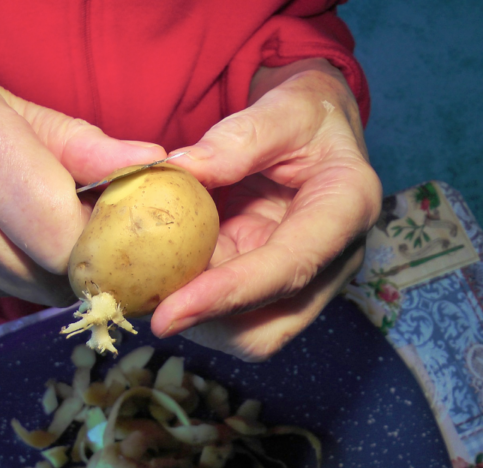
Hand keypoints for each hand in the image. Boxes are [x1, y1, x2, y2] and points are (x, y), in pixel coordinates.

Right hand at [0, 49, 166, 304]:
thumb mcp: (11, 106)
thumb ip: (85, 146)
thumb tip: (154, 165)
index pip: (69, 237)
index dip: (111, 245)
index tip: (130, 232)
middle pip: (54, 274)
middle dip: (91, 262)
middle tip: (106, 237)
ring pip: (30, 291)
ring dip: (57, 270)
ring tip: (55, 232)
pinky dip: (20, 273)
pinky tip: (9, 240)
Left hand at [150, 59, 381, 359]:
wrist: (319, 129)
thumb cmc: (307, 114)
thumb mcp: (283, 108)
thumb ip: (238, 138)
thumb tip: (179, 169)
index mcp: (345, 210)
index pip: (287, 269)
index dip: (227, 295)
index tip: (168, 313)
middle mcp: (332, 259)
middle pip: (270, 326)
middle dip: (208, 325)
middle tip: (149, 307)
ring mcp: (302, 278)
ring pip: (248, 332)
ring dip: (199, 319)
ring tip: (154, 288)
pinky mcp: (272, 282)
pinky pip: (232, 311)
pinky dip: (197, 302)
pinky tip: (167, 277)